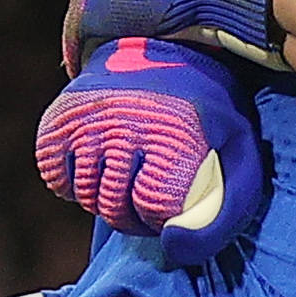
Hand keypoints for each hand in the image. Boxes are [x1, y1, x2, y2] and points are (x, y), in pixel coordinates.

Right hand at [33, 40, 271, 256]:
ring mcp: (90, 117)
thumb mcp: (240, 161)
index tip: (174, 202)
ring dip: (105, 202)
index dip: (164, 217)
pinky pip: (55, 176)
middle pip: (116, 209)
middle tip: (148, 200)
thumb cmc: (210, 120)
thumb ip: (220, 217)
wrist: (169, 50)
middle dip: (134, 218)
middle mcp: (129, 120)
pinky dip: (73, 184)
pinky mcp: (61, 116)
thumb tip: (170, 246)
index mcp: (178, 131)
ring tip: (127, 182)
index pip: (155, 206)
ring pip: (86, 196)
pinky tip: (98, 169)